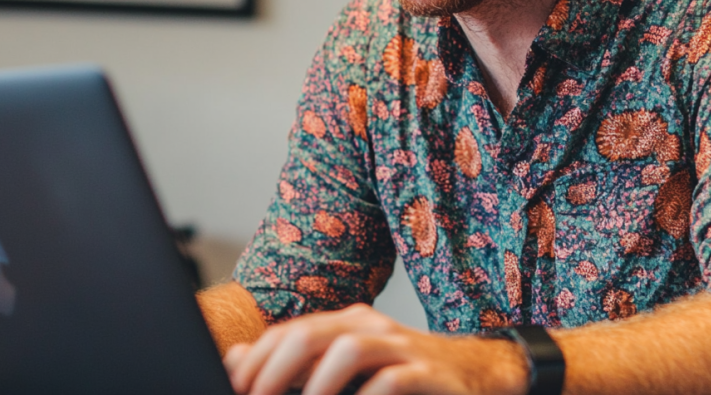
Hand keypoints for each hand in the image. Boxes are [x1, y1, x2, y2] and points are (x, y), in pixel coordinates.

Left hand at [223, 303, 529, 394]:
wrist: (477, 374)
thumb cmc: (404, 379)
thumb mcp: (348, 372)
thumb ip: (300, 366)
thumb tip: (236, 362)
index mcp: (345, 324)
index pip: (288, 332)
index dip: (256, 360)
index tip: (233, 386)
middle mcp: (369, 327)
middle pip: (310, 333)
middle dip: (273, 369)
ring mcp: (401, 346)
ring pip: (349, 348)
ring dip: (316, 384)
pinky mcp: (428, 372)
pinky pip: (394, 379)